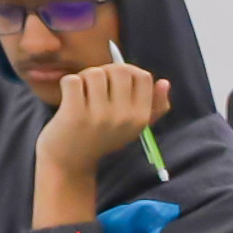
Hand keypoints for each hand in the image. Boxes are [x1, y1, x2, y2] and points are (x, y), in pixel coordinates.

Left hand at [39, 62, 170, 174]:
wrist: (70, 162)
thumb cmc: (102, 139)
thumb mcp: (133, 127)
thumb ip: (154, 107)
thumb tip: (165, 82)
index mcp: (140, 118)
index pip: (143, 77)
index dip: (128, 73)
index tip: (115, 83)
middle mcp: (123, 117)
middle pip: (119, 70)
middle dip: (105, 72)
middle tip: (95, 86)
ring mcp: (99, 116)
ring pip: (94, 73)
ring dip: (84, 78)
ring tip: (82, 93)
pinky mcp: (74, 115)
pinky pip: (72, 80)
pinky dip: (67, 84)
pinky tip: (68, 97)